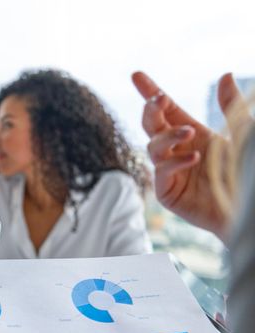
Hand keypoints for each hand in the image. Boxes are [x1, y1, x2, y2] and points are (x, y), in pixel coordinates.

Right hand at [131, 72, 249, 241]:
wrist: (249, 208)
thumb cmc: (248, 172)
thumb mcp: (244, 132)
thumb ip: (232, 107)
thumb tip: (225, 75)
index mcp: (193, 134)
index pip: (166, 110)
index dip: (151, 92)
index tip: (137, 75)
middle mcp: (177, 151)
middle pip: (153, 125)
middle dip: (151, 111)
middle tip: (158, 99)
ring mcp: (170, 172)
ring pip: (154, 147)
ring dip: (168, 137)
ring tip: (188, 132)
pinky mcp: (168, 193)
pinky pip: (161, 173)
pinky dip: (174, 163)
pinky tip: (193, 158)